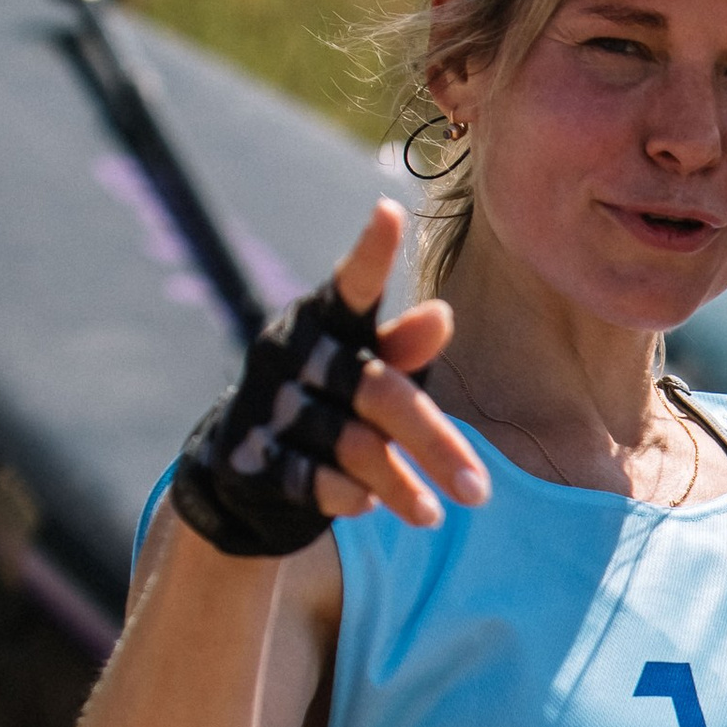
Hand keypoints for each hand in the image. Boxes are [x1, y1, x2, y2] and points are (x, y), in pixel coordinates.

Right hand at [173, 203, 488, 553]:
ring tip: (435, 514)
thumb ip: (404, 348)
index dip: (371, 253)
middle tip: (480, 492)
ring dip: (400, 484)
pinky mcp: (252, 455)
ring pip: (354, 445)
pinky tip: (372, 506)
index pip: (351, 285)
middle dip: (435, 444)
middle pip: (381, 394)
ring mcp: (269, 404)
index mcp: (323, 320)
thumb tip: (442, 316)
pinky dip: (350, 497)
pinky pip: (313, 479)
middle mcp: (291, 353)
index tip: (390, 213)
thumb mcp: (369, 372)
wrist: (247, 470)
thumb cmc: (333, 401)